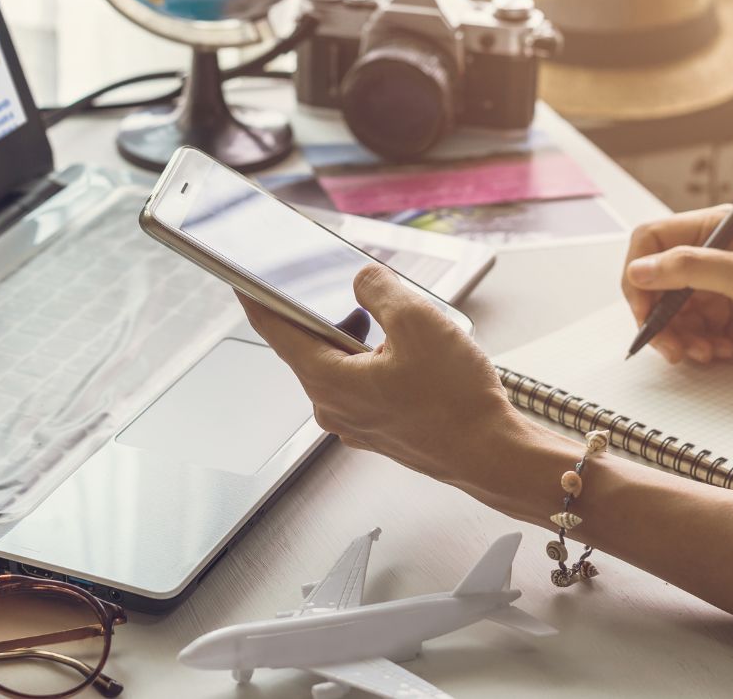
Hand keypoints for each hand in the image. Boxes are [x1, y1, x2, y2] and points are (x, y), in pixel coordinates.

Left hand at [236, 265, 531, 492]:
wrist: (492, 455)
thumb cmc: (457, 403)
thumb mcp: (418, 321)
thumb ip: (378, 290)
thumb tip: (362, 280)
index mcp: (328, 380)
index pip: (275, 330)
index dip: (255, 297)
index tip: (240, 277)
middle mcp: (332, 406)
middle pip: (311, 345)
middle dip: (327, 311)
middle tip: (345, 284)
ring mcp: (354, 421)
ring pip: (340, 364)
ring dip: (358, 336)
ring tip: (395, 320)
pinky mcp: (377, 428)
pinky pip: (362, 383)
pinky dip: (374, 360)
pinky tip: (407, 350)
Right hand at [622, 206, 732, 368]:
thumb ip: (692, 269)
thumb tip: (641, 269)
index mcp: (714, 229)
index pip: (651, 240)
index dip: (639, 272)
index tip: (643, 304)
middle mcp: (708, 256)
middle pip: (652, 282)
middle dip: (656, 316)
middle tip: (668, 342)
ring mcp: (712, 289)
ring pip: (665, 313)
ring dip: (677, 337)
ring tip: (703, 351)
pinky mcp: (718, 319)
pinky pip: (685, 333)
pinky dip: (694, 347)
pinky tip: (720, 352)